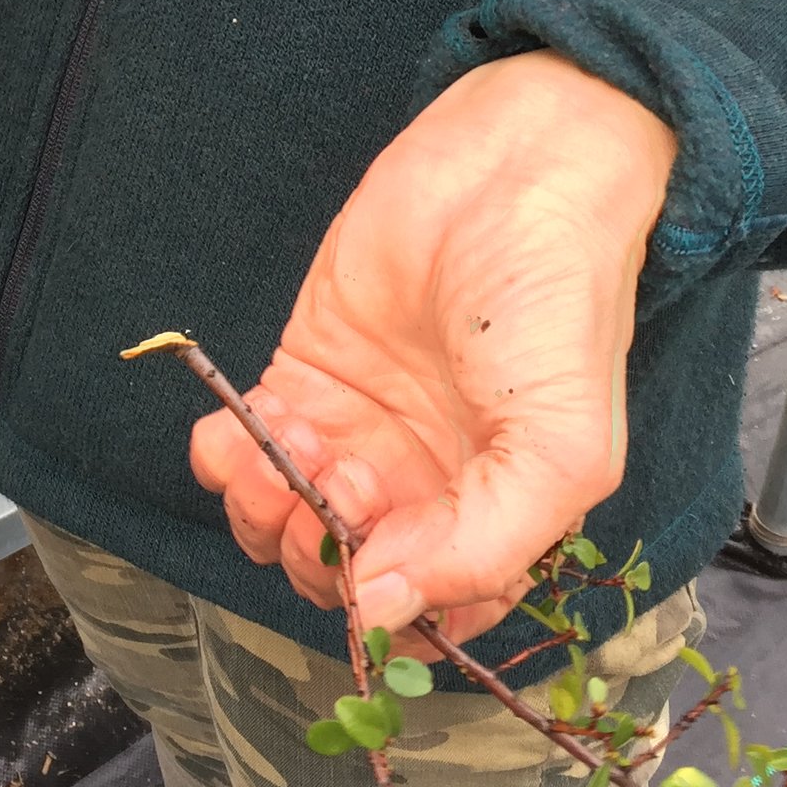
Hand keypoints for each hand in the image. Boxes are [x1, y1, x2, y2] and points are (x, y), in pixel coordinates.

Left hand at [188, 50, 676, 652]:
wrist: (512, 174)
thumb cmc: (557, 303)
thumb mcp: (559, 448)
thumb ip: (483, 549)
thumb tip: (388, 611)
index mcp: (496, 514)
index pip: (431, 611)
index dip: (391, 612)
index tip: (374, 577)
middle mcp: (424, 485)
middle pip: (345, 572)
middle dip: (320, 555)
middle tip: (337, 487)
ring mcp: (359, 429)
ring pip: (285, 520)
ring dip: (265, 512)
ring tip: (286, 456)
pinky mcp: (306, 371)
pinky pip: (247, 447)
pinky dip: (228, 458)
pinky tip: (247, 430)